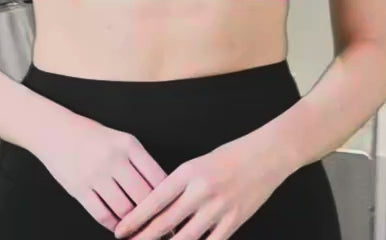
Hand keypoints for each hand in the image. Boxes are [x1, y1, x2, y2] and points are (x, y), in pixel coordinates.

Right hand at [35, 110, 169, 230]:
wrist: (55, 131)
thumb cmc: (94, 137)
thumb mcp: (121, 140)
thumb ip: (140, 163)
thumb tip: (164, 193)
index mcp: (128, 144)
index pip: (157, 178)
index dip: (169, 199)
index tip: (176, 212)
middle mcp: (113, 158)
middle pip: (143, 197)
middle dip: (154, 216)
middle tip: (163, 228)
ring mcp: (95, 175)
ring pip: (124, 211)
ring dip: (134, 224)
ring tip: (142, 230)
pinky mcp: (79, 189)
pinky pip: (102, 215)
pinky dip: (114, 225)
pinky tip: (119, 227)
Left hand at [112, 132, 286, 239]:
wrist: (265, 155)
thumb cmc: (230, 156)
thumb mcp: (198, 163)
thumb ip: (181, 185)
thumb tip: (160, 208)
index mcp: (188, 172)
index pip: (155, 199)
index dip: (136, 217)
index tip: (120, 229)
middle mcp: (201, 190)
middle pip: (166, 222)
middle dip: (144, 237)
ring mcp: (218, 208)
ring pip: (185, 238)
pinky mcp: (234, 221)